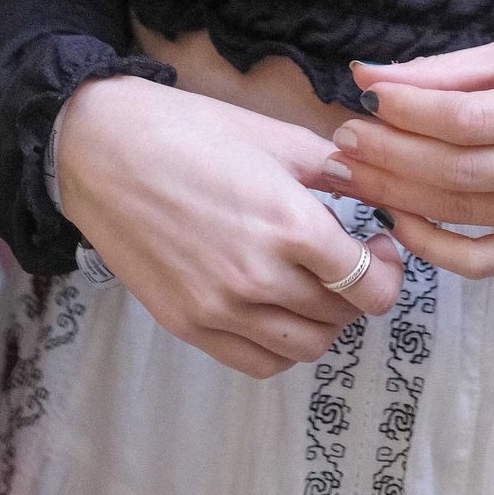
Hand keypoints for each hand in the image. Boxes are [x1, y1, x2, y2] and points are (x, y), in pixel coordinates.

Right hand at [55, 75, 405, 376]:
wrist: (105, 151)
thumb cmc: (193, 131)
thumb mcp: (276, 136)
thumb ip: (336, 169)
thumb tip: (381, 184)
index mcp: (288, 225)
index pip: (370, 284)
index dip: (388, 269)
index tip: (380, 245)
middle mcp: (258, 279)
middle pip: (341, 317)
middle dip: (359, 290)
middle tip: (349, 256)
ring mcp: (220, 311)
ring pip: (305, 348)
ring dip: (324, 320)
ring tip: (314, 282)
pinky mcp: (189, 327)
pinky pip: (259, 363)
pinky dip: (283, 345)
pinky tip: (278, 306)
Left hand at [329, 36, 493, 278]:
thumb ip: (461, 69)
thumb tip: (377, 75)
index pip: (472, 116)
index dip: (410, 108)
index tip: (369, 93)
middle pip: (461, 168)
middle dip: (390, 152)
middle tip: (344, 138)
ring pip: (464, 213)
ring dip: (396, 191)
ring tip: (356, 169)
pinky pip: (483, 261)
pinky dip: (432, 244)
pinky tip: (398, 217)